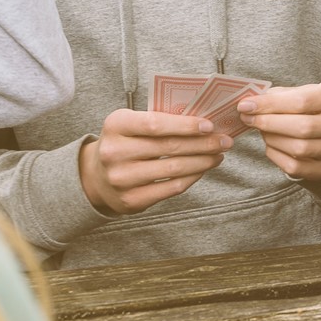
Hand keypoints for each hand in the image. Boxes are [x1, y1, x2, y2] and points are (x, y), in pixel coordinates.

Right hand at [79, 109, 231, 215]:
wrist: (96, 176)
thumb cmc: (124, 143)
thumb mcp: (131, 124)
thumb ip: (159, 120)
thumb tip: (203, 122)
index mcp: (115, 125)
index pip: (155, 124)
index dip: (185, 125)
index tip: (209, 125)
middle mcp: (115, 152)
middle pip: (168, 147)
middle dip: (203, 144)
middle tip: (224, 141)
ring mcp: (122, 179)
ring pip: (174, 169)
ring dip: (202, 161)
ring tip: (218, 155)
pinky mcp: (131, 200)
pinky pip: (171, 188)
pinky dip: (192, 177)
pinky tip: (202, 169)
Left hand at [237, 81, 320, 181]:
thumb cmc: (307, 108)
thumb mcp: (297, 93)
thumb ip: (276, 97)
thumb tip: (248, 105)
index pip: (302, 101)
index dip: (270, 104)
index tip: (245, 106)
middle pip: (303, 127)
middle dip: (269, 123)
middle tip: (248, 119)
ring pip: (299, 148)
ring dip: (272, 139)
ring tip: (262, 130)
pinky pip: (296, 167)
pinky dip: (277, 155)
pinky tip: (271, 145)